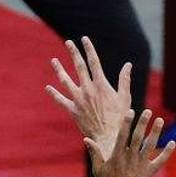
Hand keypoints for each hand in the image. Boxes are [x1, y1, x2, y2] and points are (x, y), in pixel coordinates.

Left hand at [46, 36, 132, 157]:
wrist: (109, 137)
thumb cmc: (120, 118)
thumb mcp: (125, 97)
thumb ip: (125, 80)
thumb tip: (128, 65)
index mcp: (101, 85)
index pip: (94, 62)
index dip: (89, 49)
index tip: (84, 39)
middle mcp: (88, 90)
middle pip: (79, 67)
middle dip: (73, 53)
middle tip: (68, 43)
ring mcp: (78, 100)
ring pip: (66, 81)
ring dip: (59, 70)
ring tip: (54, 60)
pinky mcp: (73, 110)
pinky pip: (61, 100)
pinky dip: (54, 94)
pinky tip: (47, 87)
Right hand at [88, 108, 175, 176]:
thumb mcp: (98, 169)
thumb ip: (94, 153)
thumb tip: (86, 139)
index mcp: (118, 155)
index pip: (123, 135)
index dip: (127, 122)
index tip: (131, 111)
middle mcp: (130, 157)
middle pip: (138, 136)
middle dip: (143, 123)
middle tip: (149, 111)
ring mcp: (141, 164)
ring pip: (150, 145)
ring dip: (155, 132)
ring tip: (160, 121)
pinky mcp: (150, 172)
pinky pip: (160, 161)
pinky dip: (167, 152)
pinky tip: (173, 143)